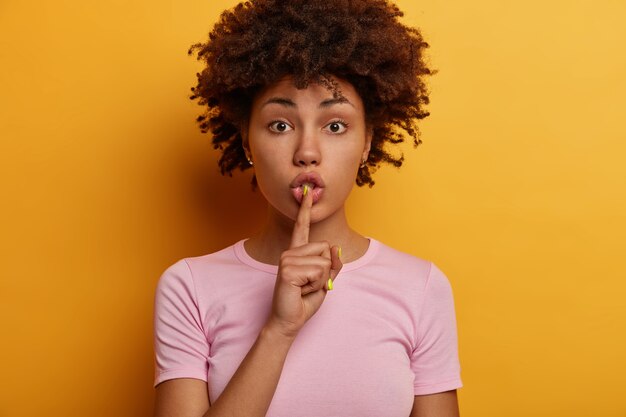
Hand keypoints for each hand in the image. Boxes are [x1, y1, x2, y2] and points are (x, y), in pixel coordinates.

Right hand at [266, 186, 342, 338]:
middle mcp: (290, 252)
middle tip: (309, 285)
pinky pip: (319, 272)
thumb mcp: (325, 283)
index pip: (302, 227)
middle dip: (326, 270)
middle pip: (327, 248)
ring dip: (321, 280)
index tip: (308, 191)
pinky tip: (301, 290)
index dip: (305, 209)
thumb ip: (333, 265)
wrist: (289, 321)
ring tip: (304, 288)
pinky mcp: (288, 269)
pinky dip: (317, 285)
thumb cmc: (303, 302)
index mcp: (297, 253)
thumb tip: (335, 248)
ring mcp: (287, 259)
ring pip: (325, 261)